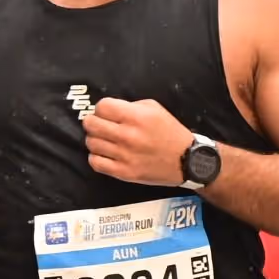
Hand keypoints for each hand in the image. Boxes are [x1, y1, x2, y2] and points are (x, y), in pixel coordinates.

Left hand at [81, 97, 196, 187]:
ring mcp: (124, 156)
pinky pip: (95, 162)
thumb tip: (108, 110)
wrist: (187, 160)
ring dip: (96, 140)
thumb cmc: (170, 132)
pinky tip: (105, 154)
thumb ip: (130, 106)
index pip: (102, 106)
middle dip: (94, 122)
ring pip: (91, 143)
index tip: (107, 113)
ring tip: (106, 140)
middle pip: (90, 124)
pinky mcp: (123, 172)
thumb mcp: (155, 109)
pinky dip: (96, 156)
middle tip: (102, 125)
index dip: (102, 108)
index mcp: (137, 117)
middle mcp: (128, 136)